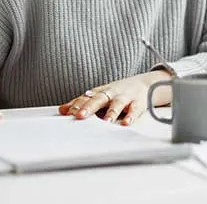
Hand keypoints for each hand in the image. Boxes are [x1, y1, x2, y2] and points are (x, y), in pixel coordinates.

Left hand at [58, 70, 172, 125]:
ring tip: (106, 121)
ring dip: (111, 112)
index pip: (86, 97)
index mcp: (100, 92)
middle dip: (90, 107)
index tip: (68, 113)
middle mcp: (112, 93)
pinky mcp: (138, 103)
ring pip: (117, 104)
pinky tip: (127, 122)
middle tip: (81, 116)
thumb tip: (62, 110)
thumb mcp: (100, 95)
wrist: (144, 84)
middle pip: (99, 99)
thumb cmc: (118, 93)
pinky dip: (131, 116)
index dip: (77, 105)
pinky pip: (135, 109)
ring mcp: (125, 97)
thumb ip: (82, 103)